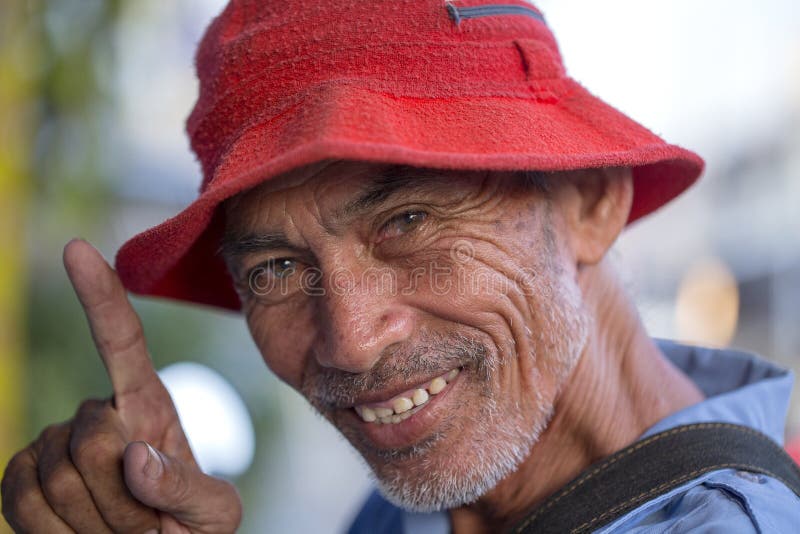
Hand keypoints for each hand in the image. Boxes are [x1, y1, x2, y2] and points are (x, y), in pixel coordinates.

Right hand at [1, 239, 241, 532]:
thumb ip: (186, 488)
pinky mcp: (22, 478)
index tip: (76, 248)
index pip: (122, 342)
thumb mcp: (213, 515)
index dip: (100, 296)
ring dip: (94, 522)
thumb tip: (135, 455)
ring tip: (119, 532)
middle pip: (94, 435)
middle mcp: (100, 415)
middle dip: (124, 497)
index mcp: (150, 409)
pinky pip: (19, 498)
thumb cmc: (191, 532)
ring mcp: (55, 445)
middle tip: (148, 527)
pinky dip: (50, 531)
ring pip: (57, 475)